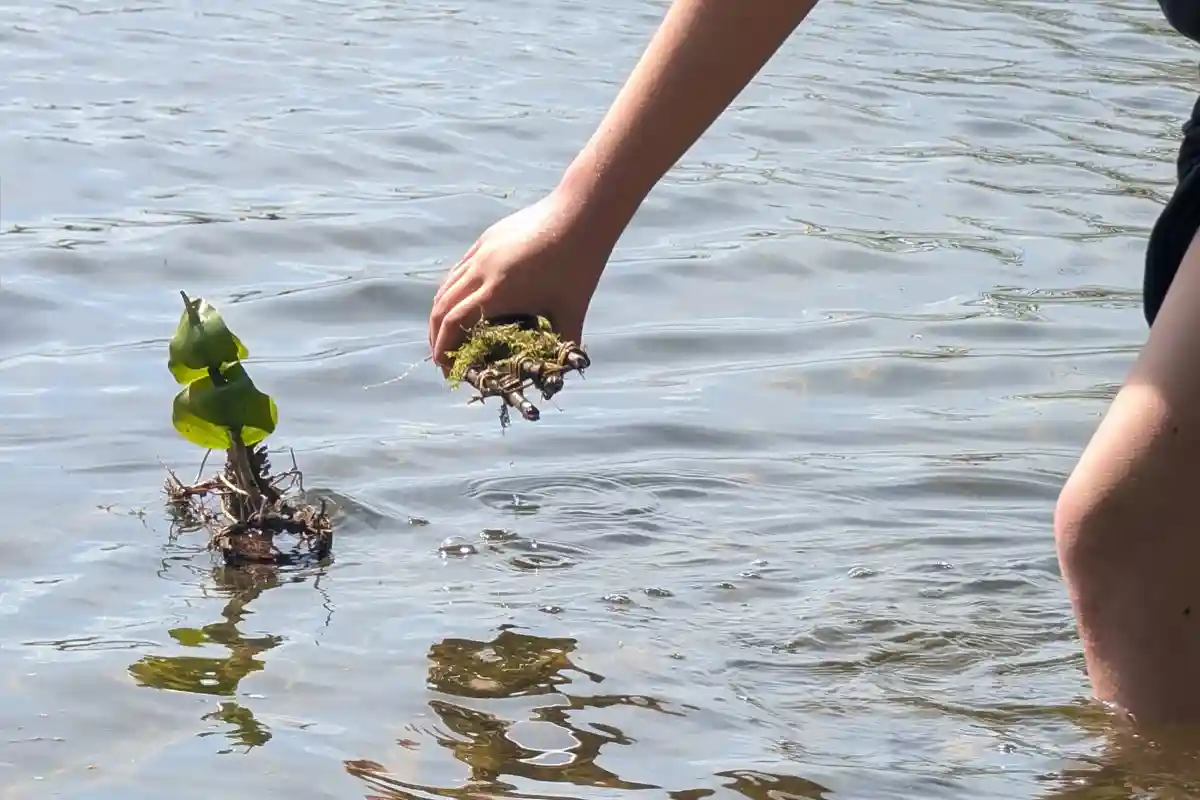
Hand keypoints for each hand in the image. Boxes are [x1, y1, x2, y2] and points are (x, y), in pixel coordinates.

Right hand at [429, 189, 614, 373]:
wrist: (581, 214)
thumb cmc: (580, 264)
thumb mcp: (573, 310)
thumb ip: (565, 343)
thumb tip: (564, 371)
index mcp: (498, 291)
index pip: (455, 323)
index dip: (444, 349)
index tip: (447, 370)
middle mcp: (481, 270)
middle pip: (442, 306)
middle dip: (436, 336)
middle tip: (443, 359)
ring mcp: (481, 251)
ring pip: (446, 286)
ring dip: (440, 313)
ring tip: (445, 334)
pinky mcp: (486, 239)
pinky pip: (459, 269)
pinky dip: (452, 291)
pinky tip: (462, 302)